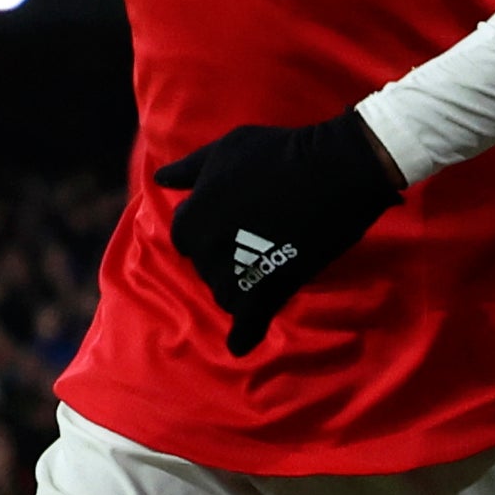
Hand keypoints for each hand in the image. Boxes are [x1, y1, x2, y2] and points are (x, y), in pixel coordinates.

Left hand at [155, 114, 406, 357]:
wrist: (334, 171)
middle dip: (226, 258)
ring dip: (240, 288)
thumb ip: (189, 169)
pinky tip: (240, 344)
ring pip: (226, 295)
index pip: (186, 237)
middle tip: (259, 240)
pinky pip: (248, 326)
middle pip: (207, 267)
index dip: (210, 230)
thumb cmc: (278, 153)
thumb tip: (161, 180)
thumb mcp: (225, 149)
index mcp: (190, 220)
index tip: (235, 222)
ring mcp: (235, 276)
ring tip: (265, 270)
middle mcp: (205, 252)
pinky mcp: (267, 294)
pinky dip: (244, 336)